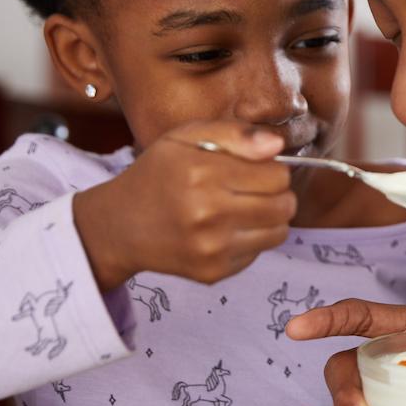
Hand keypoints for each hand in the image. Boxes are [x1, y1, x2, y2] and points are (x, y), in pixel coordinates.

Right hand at [74, 120, 294, 290]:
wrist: (121, 226)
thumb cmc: (159, 174)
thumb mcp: (187, 138)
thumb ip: (235, 133)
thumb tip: (277, 144)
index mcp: (201, 173)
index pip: (278, 175)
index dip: (272, 168)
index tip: (255, 169)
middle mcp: (206, 213)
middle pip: (284, 204)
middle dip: (277, 194)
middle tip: (254, 190)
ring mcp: (210, 247)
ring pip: (279, 232)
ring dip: (270, 218)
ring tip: (246, 208)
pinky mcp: (212, 272)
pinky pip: (259, 253)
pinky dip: (251, 240)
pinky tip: (226, 229)